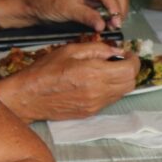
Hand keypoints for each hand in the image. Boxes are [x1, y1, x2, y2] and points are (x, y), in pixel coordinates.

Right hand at [0, 43, 140, 122]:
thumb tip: (115, 51)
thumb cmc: (44, 71)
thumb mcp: (69, 50)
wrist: (28, 97)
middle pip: (130, 83)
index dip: (133, 60)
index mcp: (93, 73)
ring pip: (122, 93)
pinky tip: (97, 82)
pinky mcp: (90, 112)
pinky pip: (110, 100)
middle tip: (119, 61)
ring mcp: (95, 104)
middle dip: (130, 70)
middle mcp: (98, 92)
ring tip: (107, 71)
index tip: (127, 54)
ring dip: (121, 81)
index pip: (129, 69)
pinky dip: (110, 90)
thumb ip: (96, 49)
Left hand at [14, 0, 129, 30]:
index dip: (114, 6)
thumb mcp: (66, 10)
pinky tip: (107, 22)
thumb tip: (103, 24)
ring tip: (113, 24)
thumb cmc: (45, 2)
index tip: (116, 21)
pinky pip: (106, 3)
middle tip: (117, 23)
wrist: (33, 5)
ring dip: (117, 9)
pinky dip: (110, 12)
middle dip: (120, 6)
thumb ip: (86, 16)